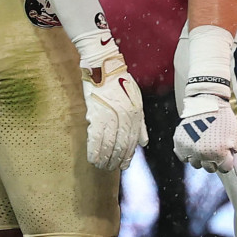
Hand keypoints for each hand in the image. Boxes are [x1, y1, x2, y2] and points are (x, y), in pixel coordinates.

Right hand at [76, 39, 145, 170]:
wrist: (104, 68)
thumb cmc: (121, 84)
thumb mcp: (137, 102)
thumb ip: (140, 124)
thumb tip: (143, 143)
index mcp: (136, 115)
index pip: (133, 140)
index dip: (128, 155)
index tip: (123, 165)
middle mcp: (126, 117)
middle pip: (121, 144)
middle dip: (116, 159)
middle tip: (111, 169)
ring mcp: (111, 116)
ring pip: (109, 143)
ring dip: (105, 158)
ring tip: (101, 166)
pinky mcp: (96, 114)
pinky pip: (96, 137)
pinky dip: (94, 149)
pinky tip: (93, 158)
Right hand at [173, 89, 236, 177]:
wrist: (207, 103)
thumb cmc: (226, 123)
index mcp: (218, 153)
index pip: (225, 169)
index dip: (228, 158)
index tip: (228, 147)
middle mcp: (202, 153)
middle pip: (210, 169)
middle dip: (215, 160)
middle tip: (217, 144)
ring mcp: (189, 148)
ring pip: (196, 164)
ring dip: (202, 157)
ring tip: (206, 141)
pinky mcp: (178, 143)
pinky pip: (184, 158)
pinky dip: (190, 152)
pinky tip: (196, 141)